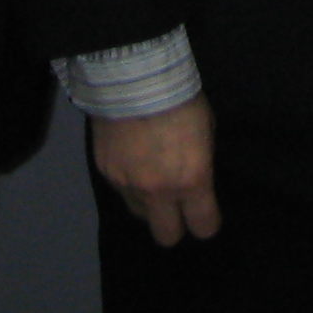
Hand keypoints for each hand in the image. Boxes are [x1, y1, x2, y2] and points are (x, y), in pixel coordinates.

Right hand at [89, 98, 219, 246]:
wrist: (133, 76)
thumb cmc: (180, 97)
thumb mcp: (206, 129)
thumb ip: (200, 162)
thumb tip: (195, 178)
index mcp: (191, 181)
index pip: (203, 226)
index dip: (207, 223)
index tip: (205, 214)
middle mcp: (159, 193)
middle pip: (167, 237)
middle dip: (174, 225)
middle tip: (176, 206)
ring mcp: (128, 186)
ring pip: (140, 214)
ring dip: (148, 203)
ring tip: (150, 175)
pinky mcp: (106, 173)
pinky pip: (121, 191)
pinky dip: (129, 182)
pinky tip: (132, 157)